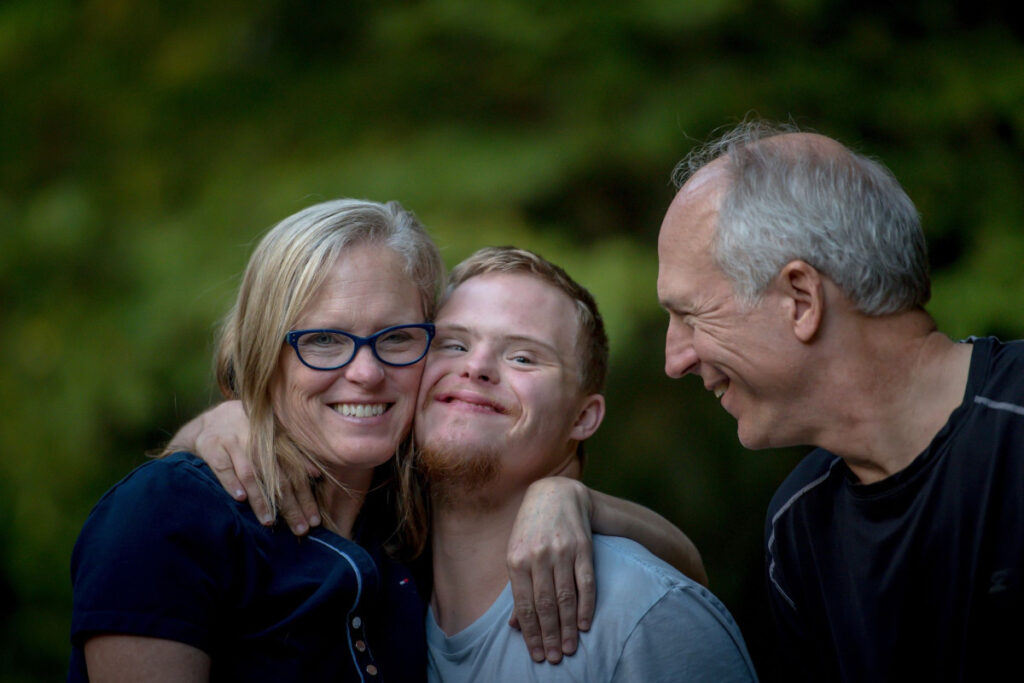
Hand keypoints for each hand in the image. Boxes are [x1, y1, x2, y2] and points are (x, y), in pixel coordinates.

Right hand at [173, 401, 320, 534]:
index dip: (306, 497)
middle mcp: (258, 440)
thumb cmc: (248, 434)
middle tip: (300, 529)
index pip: (295, 473)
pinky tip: (240, 499)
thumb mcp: (272, 439)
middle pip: (277, 477)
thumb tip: (316, 475)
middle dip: (290, 505)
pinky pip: (223, 467)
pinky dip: (231, 483)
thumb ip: (294, 455)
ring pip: (251, 474)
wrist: (211, 420)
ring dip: (261, 499)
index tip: (314, 520)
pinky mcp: (212, 447)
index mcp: (276, 440)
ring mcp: (234, 442)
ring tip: (269, 521)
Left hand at [506, 477, 594, 663]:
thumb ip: (517, 589)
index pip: (525, 605)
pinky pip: (586, 582)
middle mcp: (538, 556)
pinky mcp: (583, 548)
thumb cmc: (530, 529)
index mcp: (516, 559)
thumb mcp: (516, 554)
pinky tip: (586, 624)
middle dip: (550, 635)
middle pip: (545, 605)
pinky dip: (586, 606)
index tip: (538, 654)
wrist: (555, 494)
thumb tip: (514, 625)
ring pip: (566, 597)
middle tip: (555, 658)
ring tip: (570, 648)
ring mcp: (562, 552)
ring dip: (569, 627)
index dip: (531, 633)